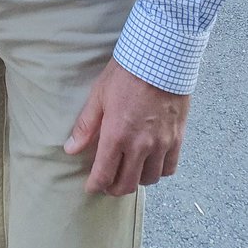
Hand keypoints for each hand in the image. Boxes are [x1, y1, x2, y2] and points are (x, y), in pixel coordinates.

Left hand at [64, 58, 190, 195]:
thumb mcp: (99, 95)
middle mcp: (140, 145)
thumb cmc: (126, 73)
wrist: (160, 59)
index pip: (104, 174)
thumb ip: (85, 125)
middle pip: (127, 184)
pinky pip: (169, 168)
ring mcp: (161, 144)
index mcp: (117, 134)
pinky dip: (158, 171)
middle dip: (113, 188)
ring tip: (127, 171)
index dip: (95, 185)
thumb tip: (70, 148)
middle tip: (106, 183)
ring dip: (136, 180)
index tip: (90, 187)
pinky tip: (150, 163)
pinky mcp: (177, 139)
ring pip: (149, 179)